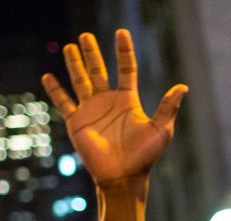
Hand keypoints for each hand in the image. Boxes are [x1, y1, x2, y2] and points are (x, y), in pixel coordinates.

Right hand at [41, 30, 187, 186]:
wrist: (123, 177)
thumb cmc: (144, 157)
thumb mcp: (161, 130)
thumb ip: (168, 108)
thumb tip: (183, 87)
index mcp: (127, 101)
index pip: (126, 69)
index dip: (124, 51)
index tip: (121, 33)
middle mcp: (108, 102)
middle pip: (98, 71)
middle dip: (92, 53)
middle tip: (85, 36)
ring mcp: (91, 111)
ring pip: (80, 81)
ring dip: (74, 64)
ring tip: (69, 46)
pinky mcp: (77, 123)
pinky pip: (63, 103)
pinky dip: (55, 90)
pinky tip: (47, 76)